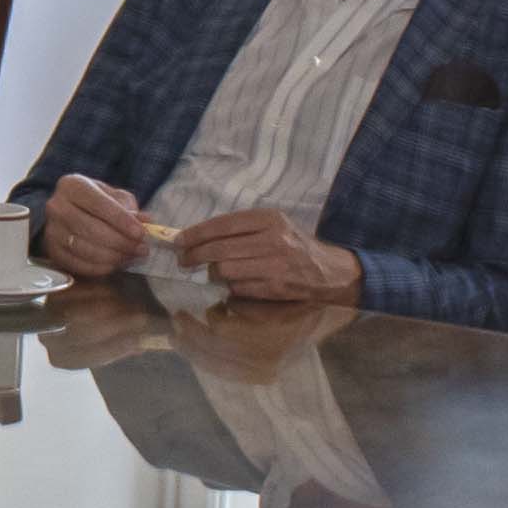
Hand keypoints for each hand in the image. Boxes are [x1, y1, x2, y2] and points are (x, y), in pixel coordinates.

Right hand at [36, 175, 154, 281]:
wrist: (70, 214)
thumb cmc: (96, 203)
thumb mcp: (113, 197)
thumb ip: (129, 208)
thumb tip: (145, 222)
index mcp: (72, 186)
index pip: (99, 204)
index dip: (122, 221)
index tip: (141, 233)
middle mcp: (56, 207)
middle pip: (92, 229)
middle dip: (121, 242)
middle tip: (142, 248)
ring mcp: (52, 231)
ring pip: (86, 249)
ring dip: (114, 257)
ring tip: (132, 255)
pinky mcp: (52, 252)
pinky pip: (80, 265)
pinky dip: (101, 268)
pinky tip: (116, 263)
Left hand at [180, 209, 359, 308]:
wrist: (328, 271)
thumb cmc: (293, 245)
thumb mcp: (272, 226)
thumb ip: (241, 228)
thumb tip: (198, 236)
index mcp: (269, 218)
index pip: (222, 224)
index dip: (196, 233)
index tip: (179, 240)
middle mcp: (272, 239)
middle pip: (219, 249)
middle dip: (194, 255)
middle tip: (183, 260)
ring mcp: (274, 264)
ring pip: (225, 270)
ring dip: (213, 272)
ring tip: (212, 271)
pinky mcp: (275, 287)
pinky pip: (238, 288)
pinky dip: (231, 287)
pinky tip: (234, 283)